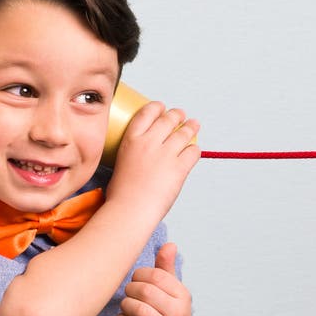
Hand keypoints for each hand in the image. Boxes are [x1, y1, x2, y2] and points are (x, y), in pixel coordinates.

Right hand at [107, 101, 200, 222]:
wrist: (130, 209)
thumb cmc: (122, 193)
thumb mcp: (120, 163)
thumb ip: (133, 153)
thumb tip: (143, 156)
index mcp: (131, 140)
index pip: (146, 114)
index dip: (156, 107)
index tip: (161, 106)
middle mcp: (149, 143)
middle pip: (167, 120)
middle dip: (177, 115)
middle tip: (181, 114)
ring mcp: (165, 154)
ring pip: (183, 133)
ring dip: (191, 127)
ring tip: (194, 124)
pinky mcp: (179, 167)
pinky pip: (193, 152)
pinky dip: (195, 150)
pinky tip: (194, 150)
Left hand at [116, 242, 201, 315]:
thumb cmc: (171, 314)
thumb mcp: (174, 291)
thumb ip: (167, 268)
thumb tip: (169, 244)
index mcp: (183, 296)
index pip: (157, 276)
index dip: (140, 274)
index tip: (137, 279)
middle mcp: (177, 314)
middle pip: (145, 291)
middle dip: (131, 289)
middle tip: (130, 292)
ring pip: (135, 309)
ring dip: (125, 305)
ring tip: (128, 305)